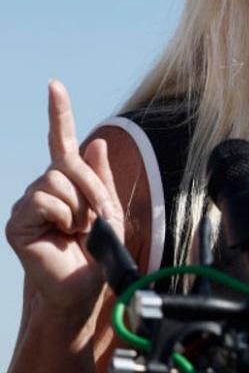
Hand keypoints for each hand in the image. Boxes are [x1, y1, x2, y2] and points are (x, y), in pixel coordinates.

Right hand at [5, 80, 124, 323]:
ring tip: (77, 231)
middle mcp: (42, 189)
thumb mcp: (109, 210)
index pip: (61, 142)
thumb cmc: (97, 252)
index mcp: (67, 183)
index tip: (55, 85)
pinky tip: (61, 235)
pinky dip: (63, 216)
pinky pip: (45, 201)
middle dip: (92, 190)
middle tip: (95, 220)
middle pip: (68, 165)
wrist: (84, 287)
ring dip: (79, 207)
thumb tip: (95, 141)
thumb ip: (101, 178)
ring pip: (57, 182)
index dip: (59, 113)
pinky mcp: (17, 222)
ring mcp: (27, 204)